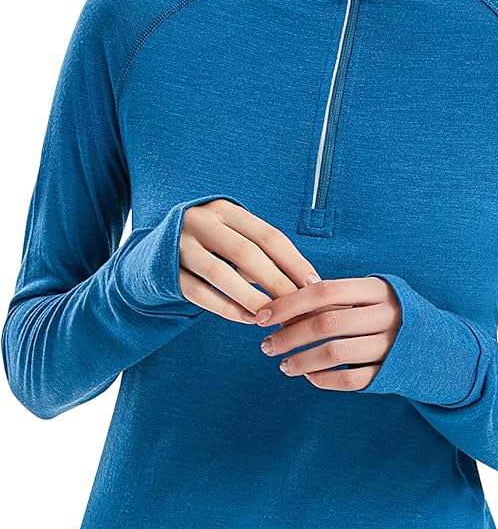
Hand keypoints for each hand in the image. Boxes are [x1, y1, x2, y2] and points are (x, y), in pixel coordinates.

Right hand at [178, 198, 320, 322]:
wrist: (153, 253)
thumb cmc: (210, 247)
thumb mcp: (233, 237)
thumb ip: (262, 253)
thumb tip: (306, 284)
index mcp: (225, 209)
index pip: (268, 235)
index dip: (294, 261)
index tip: (314, 285)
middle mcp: (200, 221)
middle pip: (247, 254)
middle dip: (276, 283)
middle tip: (298, 308)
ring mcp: (180, 246)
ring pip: (221, 275)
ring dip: (251, 299)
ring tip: (272, 318)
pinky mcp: (166, 271)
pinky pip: (199, 293)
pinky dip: (226, 308)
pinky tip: (247, 319)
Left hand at [255, 277, 400, 389]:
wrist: (438, 344)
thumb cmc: (387, 314)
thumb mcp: (369, 296)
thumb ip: (334, 299)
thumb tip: (282, 307)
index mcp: (377, 289)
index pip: (324, 292)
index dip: (289, 304)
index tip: (262, 317)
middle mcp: (386, 315)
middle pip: (326, 324)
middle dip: (289, 336)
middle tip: (266, 346)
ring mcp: (391, 345)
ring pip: (335, 354)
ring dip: (301, 361)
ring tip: (283, 365)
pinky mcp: (392, 372)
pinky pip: (351, 379)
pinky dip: (325, 379)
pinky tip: (309, 376)